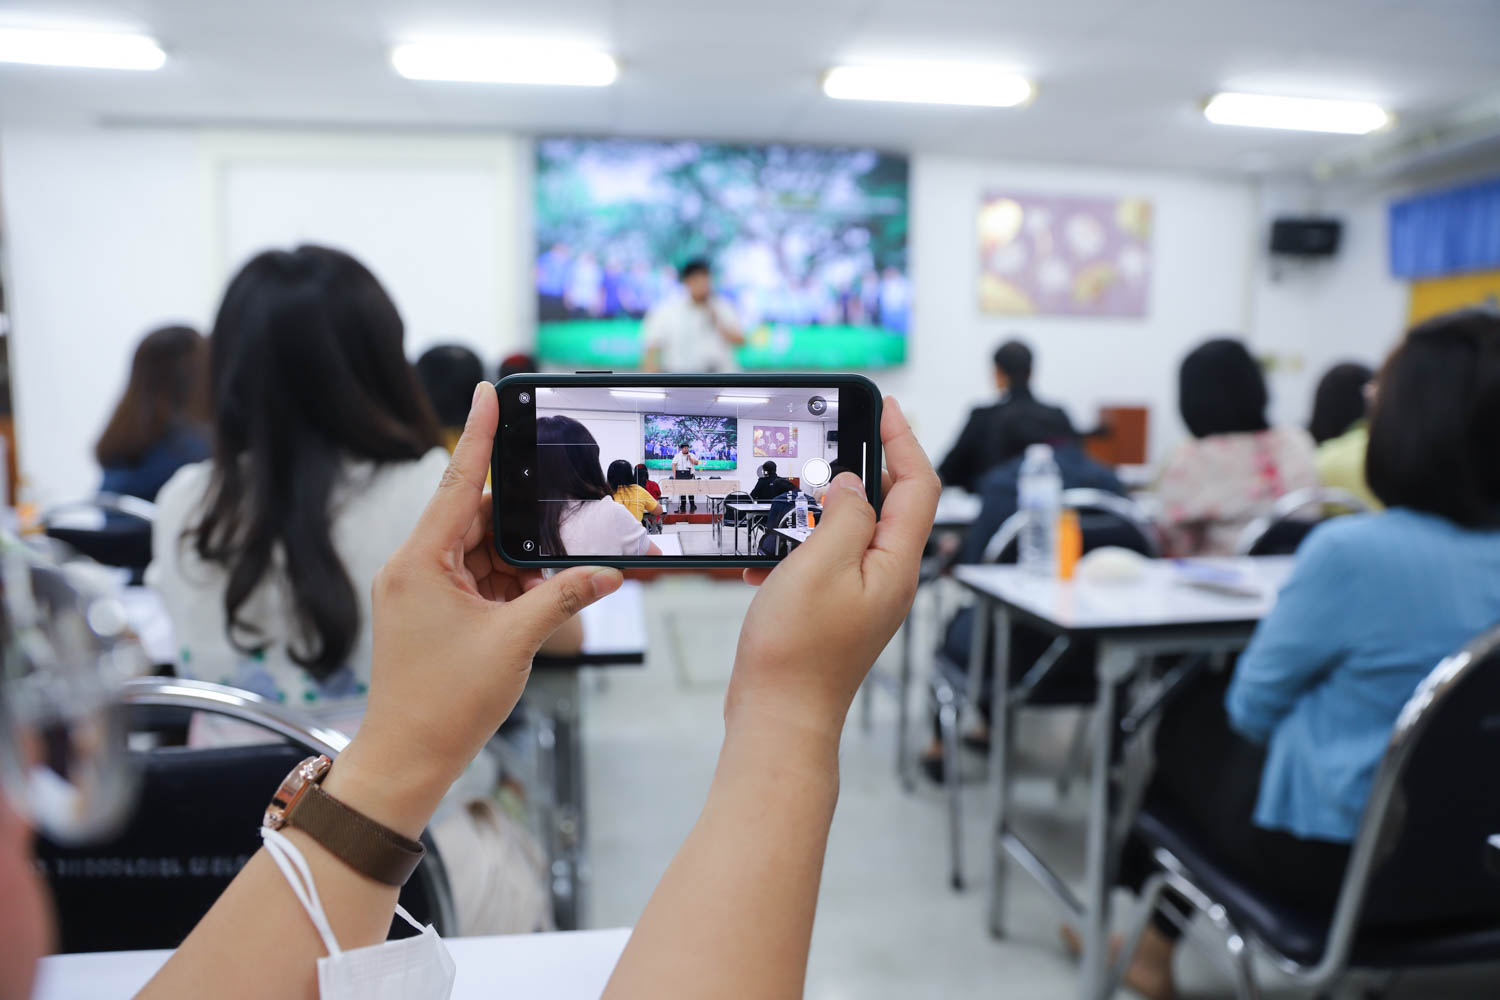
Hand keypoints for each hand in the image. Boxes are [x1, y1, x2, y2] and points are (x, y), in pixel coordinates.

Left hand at [329, 382, 622, 833]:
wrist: (407, 761)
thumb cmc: (444, 705)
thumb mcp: (514, 643)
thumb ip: (562, 597)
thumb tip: (609, 574)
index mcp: (420, 562)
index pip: (457, 482)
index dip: (479, 434)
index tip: (489, 390)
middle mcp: (414, 568)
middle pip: (479, 521)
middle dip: (524, 530)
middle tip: (566, 526)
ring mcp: (422, 591)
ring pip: (484, 554)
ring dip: (520, 569)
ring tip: (547, 593)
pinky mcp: (432, 613)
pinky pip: (479, 582)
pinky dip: (510, 590)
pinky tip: (535, 608)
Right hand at [729, 397, 938, 740]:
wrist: (778, 720)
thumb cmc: (798, 652)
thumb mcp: (821, 565)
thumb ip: (845, 516)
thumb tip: (853, 486)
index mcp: (897, 564)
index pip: (919, 486)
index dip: (904, 439)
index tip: (882, 405)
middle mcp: (888, 579)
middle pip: (892, 504)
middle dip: (865, 466)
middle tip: (835, 435)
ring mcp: (862, 598)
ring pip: (852, 532)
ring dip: (821, 510)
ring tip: (788, 498)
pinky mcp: (834, 612)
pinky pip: (823, 563)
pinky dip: (795, 550)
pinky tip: (761, 563)